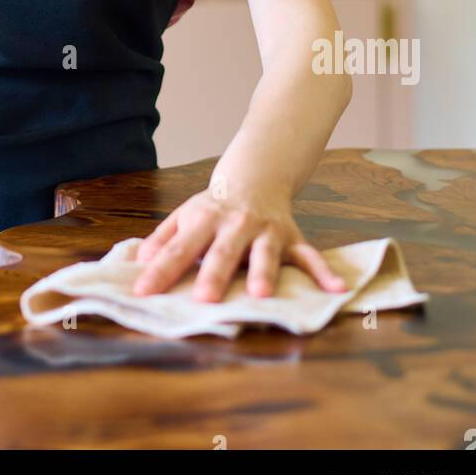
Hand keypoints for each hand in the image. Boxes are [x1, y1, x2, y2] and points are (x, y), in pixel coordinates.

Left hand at [130, 185, 347, 300]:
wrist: (256, 175)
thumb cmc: (215, 206)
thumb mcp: (186, 215)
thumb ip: (163, 238)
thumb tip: (139, 261)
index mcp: (205, 219)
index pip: (178, 248)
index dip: (160, 270)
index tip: (143, 292)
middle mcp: (236, 225)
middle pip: (222, 251)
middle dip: (214, 274)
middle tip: (205, 299)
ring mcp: (266, 232)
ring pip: (265, 253)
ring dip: (264, 272)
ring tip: (261, 294)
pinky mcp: (292, 238)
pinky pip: (310, 256)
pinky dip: (324, 272)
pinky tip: (336, 288)